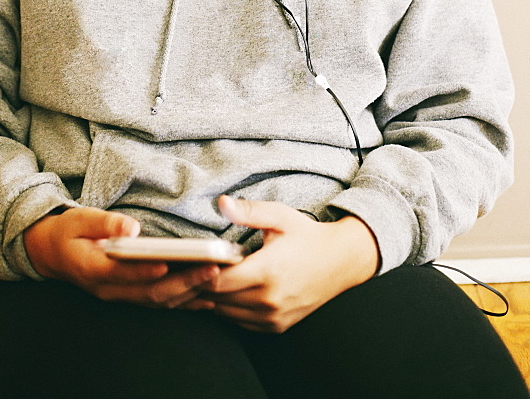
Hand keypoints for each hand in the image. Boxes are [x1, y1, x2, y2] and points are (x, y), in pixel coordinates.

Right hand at [23, 206, 219, 307]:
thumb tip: (132, 227)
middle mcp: (109, 290)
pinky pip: (160, 303)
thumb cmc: (68, 232)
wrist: (52, 253)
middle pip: (149, 293)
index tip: (170, 264)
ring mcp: (120, 296)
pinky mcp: (129, 296)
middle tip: (212, 270)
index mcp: (94, 269)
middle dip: (183, 283)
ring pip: (158, 301)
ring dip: (189, 294)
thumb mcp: (79, 220)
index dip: (146, 271)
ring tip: (217, 281)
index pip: (124, 273)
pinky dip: (184, 302)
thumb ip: (104, 222)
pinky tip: (206, 298)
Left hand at [182, 195, 379, 332]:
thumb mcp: (280, 216)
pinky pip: (241, 322)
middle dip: (201, 284)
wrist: (341, 262)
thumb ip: (248, 211)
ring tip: (206, 277)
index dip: (200, 270)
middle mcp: (270, 300)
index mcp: (268, 271)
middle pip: (218, 299)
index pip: (218, 280)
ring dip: (214, 298)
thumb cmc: (307, 236)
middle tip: (189, 268)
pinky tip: (227, 291)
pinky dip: (230, 309)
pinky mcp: (277, 326)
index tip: (190, 259)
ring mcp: (274, 317)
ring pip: (227, 314)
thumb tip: (221, 203)